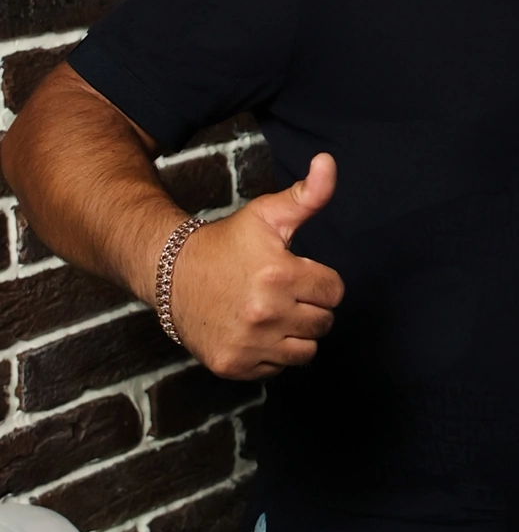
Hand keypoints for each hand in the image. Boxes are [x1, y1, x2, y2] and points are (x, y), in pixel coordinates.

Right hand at [167, 154, 344, 378]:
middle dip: (309, 306)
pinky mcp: (233, 365)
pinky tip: (254, 332)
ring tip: (272, 313)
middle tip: (283, 293)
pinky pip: (276, 369)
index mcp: (280, 274)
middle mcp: (266, 313)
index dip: (319, 280)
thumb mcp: (266, 214)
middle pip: (324, 322)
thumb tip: (329, 162)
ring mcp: (249, 343)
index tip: (297, 273)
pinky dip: (271, 355)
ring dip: (295, 334)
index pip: (334, 291)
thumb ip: (307, 194)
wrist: (170, 273)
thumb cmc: (225, 243)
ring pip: (305, 351)